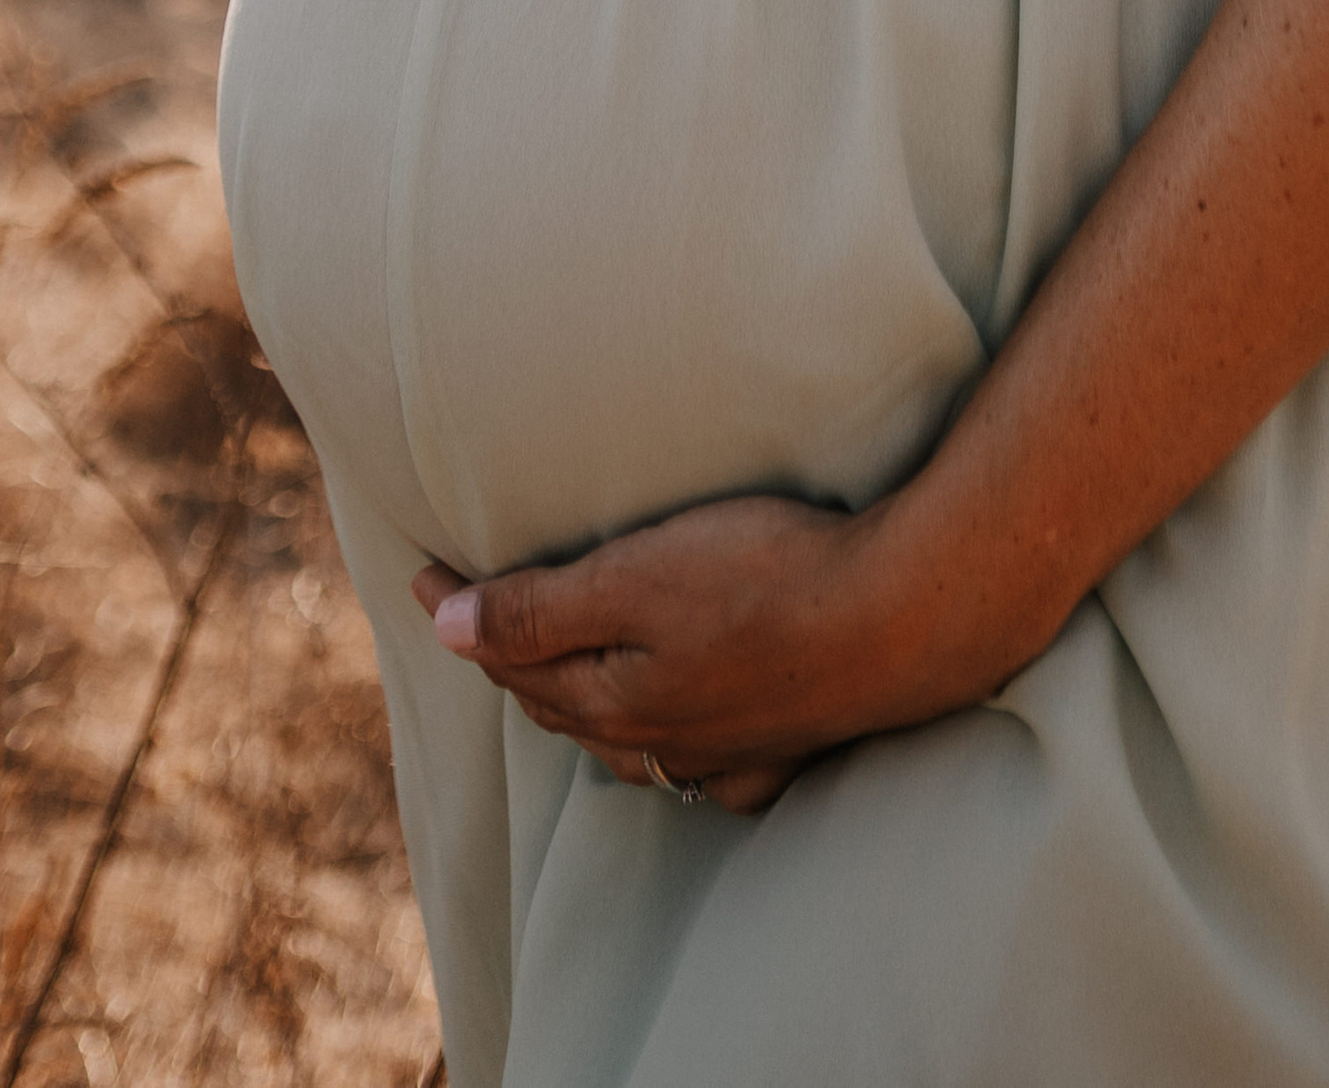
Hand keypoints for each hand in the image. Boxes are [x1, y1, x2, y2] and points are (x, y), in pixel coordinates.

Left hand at [413, 495, 910, 814]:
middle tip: (477, 614)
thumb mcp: (636, 577)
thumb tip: (447, 629)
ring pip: (628, 739)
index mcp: (615, 700)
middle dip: (514, 660)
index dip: (463, 612)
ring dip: (584, 703)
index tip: (424, 570)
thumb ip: (539, 608)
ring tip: (560, 668)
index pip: (513, 658)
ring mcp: (728, 754)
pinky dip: (670, 739)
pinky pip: (703, 758)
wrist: (904, 616)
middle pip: (564, 704)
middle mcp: (663, 743)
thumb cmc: (767, 578)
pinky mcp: (785, 748)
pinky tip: (680, 731)